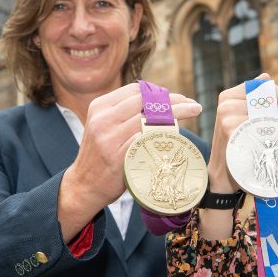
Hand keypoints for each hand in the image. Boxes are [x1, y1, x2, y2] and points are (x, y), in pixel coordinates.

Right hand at [58, 83, 201, 241]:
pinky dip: (165, 134)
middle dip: (173, 100)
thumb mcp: (105, 127)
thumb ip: (124, 113)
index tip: (178, 97)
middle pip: (145, 101)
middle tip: (192, 104)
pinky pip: (147, 139)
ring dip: (176, 113)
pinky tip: (180, 134)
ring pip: (149, 118)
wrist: (84, 186)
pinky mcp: (118, 156)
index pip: (135, 90)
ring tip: (193, 111)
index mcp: (100, 107)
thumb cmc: (101, 155)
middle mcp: (103, 118)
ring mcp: (109, 137)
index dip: (160, 91)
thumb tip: (157, 101)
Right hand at [208, 74, 277, 193]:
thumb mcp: (245, 118)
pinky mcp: (229, 128)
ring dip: (273, 127)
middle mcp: (225, 102)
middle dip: (277, 114)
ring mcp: (225, 115)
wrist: (223, 174)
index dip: (277, 98)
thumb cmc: (238, 144)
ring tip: (266, 139)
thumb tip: (266, 77)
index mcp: (228, 95)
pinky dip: (264, 136)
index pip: (262, 86)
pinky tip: (258, 145)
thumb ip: (256, 98)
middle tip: (272, 130)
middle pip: (266, 100)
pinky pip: (258, 126)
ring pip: (265, 114)